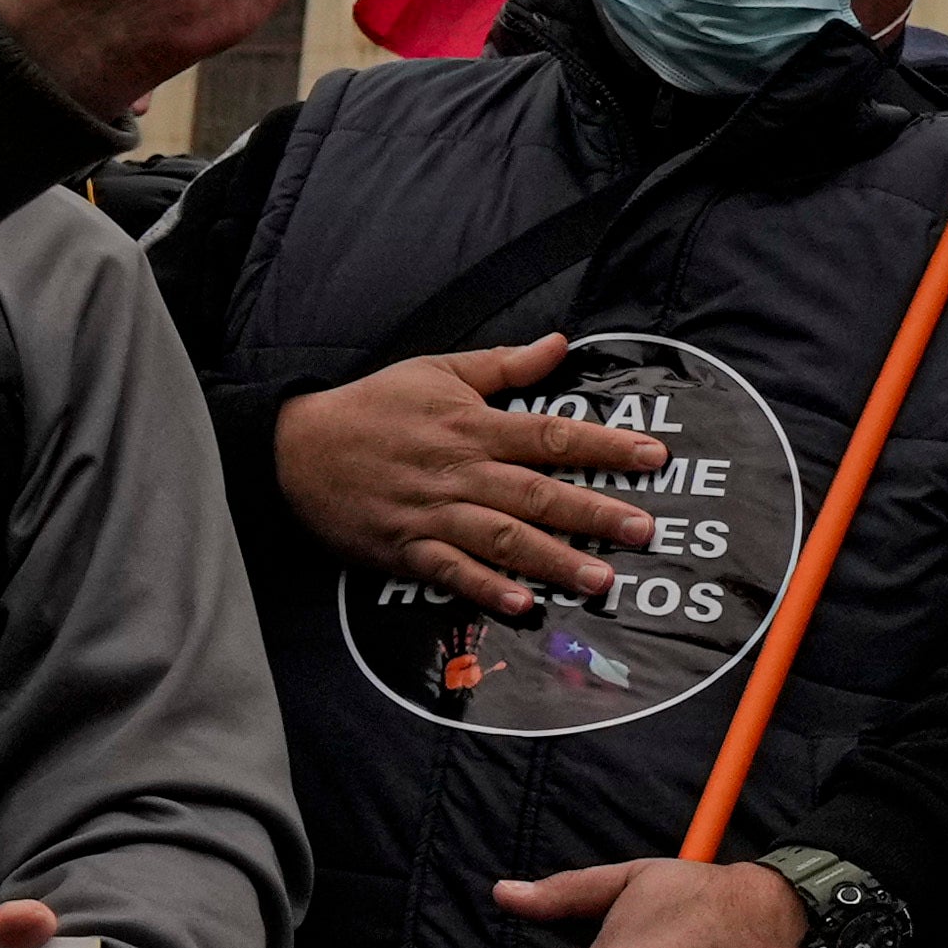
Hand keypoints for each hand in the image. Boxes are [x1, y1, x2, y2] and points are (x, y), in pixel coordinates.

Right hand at [280, 334, 664, 607]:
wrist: (294, 448)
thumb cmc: (372, 406)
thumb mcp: (436, 370)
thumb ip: (503, 365)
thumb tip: (559, 344)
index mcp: (472, 426)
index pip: (551, 435)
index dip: (605, 446)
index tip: (653, 456)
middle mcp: (459, 471)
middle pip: (536, 492)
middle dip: (593, 511)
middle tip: (643, 529)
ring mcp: (433, 513)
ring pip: (501, 537)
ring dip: (552, 559)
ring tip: (600, 579)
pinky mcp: (406, 548)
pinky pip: (451, 571)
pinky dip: (485, 588)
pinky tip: (522, 604)